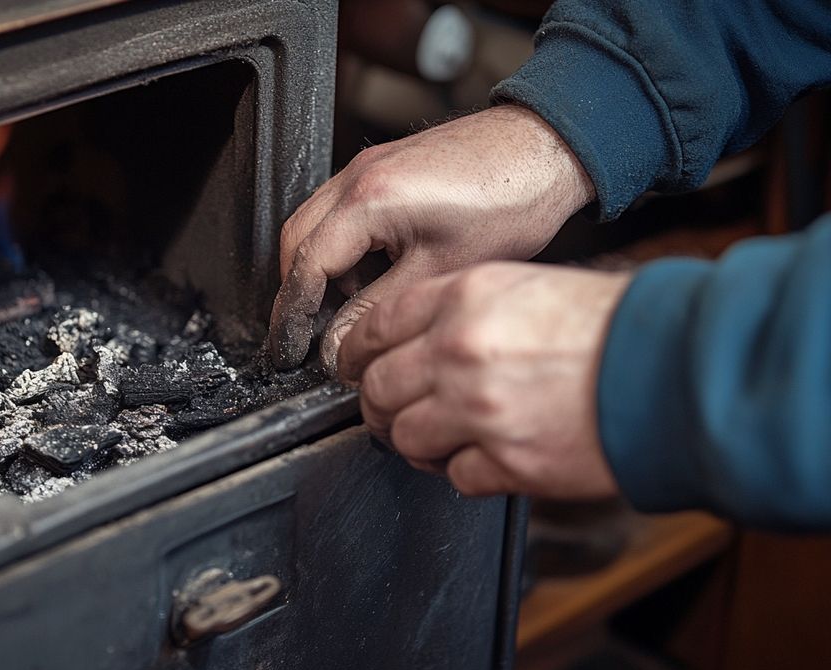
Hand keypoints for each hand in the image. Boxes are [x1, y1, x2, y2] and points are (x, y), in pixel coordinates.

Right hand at [268, 105, 593, 371]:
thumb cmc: (511, 197)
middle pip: (296, 242)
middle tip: (310, 335)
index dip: (293, 314)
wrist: (548, 149)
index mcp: (369, 199)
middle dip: (298, 291)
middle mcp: (358, 175)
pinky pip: (340, 211)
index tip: (292, 347)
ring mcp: (368, 167)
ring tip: (348, 309)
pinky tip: (373, 274)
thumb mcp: (441, 271)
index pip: (306, 265)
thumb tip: (339, 342)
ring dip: (320, 270)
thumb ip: (379, 309)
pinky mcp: (384, 167)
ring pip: (314, 226)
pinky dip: (343, 247)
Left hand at [337, 262, 630, 498]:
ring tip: (437, 438)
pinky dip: (463, 470)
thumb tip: (419, 336)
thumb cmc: (611, 325)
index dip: (358, 352)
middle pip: (378, 386)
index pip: (376, 327)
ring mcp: (479, 409)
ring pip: (405, 435)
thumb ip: (464, 307)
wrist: (671, 368)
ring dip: (415, 441)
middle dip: (377, 403)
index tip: (358, 366)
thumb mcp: (528, 285)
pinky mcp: (508, 461)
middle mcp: (460, 351)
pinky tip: (483, 456)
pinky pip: (454, 475)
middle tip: (389, 410)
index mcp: (464, 298)